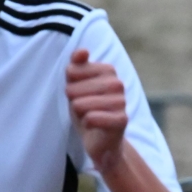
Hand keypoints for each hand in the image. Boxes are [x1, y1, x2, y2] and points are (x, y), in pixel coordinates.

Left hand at [65, 49, 129, 173]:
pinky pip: (91, 118)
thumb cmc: (86, 110)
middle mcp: (117, 83)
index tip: (79, 95)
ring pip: (80, 105)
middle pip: (74, 89)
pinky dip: (87, 124)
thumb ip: (75, 66)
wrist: (100, 140)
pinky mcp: (122, 120)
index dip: (69, 87)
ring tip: (89, 117)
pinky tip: (93, 126)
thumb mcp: (75, 86)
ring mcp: (121, 101)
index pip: (72, 71)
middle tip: (84, 110)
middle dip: (73, 103)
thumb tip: (82, 51)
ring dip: (80, 115)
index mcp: (107, 70)